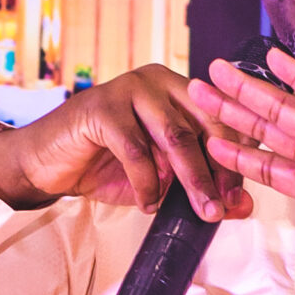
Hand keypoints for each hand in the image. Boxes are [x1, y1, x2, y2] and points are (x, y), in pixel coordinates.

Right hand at [0, 67, 251, 222]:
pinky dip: (146, 183)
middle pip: (201, 128)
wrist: (51, 164)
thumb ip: (199, 188)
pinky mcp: (102, 107)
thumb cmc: (108, 168)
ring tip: (200, 212)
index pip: (219, 121)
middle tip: (223, 209)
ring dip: (191, 180)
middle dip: (217, 173)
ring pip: (174, 137)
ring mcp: (129, 89)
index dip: (234, 160)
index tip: (240, 199)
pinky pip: (135, 150)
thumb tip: (243, 208)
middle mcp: (158, 82)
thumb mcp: (162, 181)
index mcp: (179, 91)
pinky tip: (146, 204)